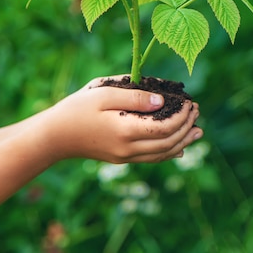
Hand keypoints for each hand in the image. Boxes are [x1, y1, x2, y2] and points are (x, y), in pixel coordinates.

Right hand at [38, 76, 201, 163]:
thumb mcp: (104, 93)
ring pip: (162, 154)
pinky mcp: (121, 159)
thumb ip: (134, 96)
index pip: (165, 127)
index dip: (183, 116)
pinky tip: (179, 148)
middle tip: (197, 111)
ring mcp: (125, 157)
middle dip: (187, 127)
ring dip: (183, 142)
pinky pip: (151, 159)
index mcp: (126, 130)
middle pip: (168, 143)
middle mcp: (128, 148)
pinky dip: (168, 153)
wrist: (54, 136)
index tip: (191, 102)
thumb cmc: (77, 108)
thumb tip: (162, 101)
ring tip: (198, 131)